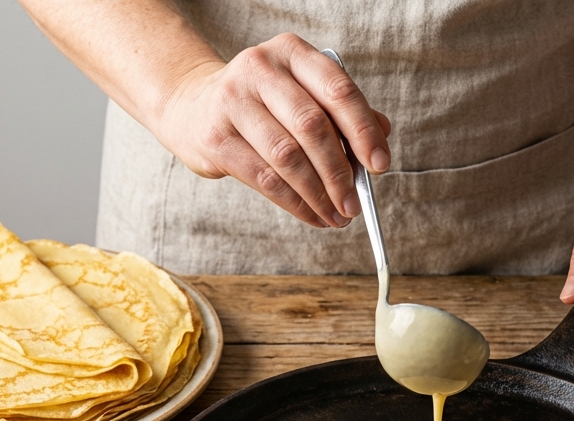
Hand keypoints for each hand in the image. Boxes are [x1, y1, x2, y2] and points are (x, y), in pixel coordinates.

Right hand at [154, 33, 391, 228]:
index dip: (364, 131)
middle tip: (354, 203)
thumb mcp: (300, 93)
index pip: (338, 90)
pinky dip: (295, 203)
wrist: (192, 107)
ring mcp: (233, 101)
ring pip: (288, 157)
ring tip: (336, 216)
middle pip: (312, 126)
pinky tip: (312, 215)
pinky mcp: (216, 138)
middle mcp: (260, 69)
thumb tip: (381, 138)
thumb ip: (340, 111)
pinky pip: (265, 179)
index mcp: (291, 52)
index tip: (380, 165)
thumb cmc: (260, 104)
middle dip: (340, 172)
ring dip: (318, 194)